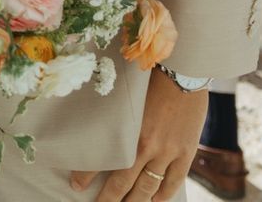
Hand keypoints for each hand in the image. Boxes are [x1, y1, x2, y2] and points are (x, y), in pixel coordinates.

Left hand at [70, 73, 206, 200]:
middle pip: (123, 182)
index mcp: (128, 131)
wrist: (185, 72)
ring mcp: (167, 152)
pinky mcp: (185, 153)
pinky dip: (163, 195)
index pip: (102, 161)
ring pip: (147, 187)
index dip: (87, 176)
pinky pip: (173, 182)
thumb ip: (117, 116)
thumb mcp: (129, 97)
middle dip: (109, 199)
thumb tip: (98, 124)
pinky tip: (154, 201)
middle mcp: (146, 146)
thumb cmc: (152, 79)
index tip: (76, 186)